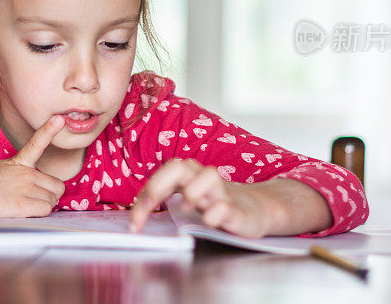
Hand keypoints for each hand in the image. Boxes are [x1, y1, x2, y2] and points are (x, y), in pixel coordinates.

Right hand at [0, 114, 66, 217]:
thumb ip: (15, 176)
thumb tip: (25, 190)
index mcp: (18, 162)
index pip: (37, 144)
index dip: (49, 130)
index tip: (59, 119)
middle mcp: (25, 172)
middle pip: (56, 186)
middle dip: (49, 196)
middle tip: (34, 202)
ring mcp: (24, 187)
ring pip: (51, 200)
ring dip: (42, 207)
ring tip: (22, 208)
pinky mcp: (21, 205)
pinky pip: (44, 210)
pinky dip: (38, 215)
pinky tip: (22, 213)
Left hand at [129, 158, 272, 237]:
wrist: (255, 209)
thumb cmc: (215, 202)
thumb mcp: (187, 197)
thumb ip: (165, 198)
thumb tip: (134, 212)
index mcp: (188, 175)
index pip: (160, 176)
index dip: (143, 198)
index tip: (135, 224)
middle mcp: (203, 179)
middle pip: (179, 166)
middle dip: (158, 186)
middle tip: (148, 209)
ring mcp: (221, 193)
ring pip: (209, 177)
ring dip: (192, 192)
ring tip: (185, 209)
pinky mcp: (237, 211)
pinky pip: (225, 206)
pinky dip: (215, 212)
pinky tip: (208, 221)